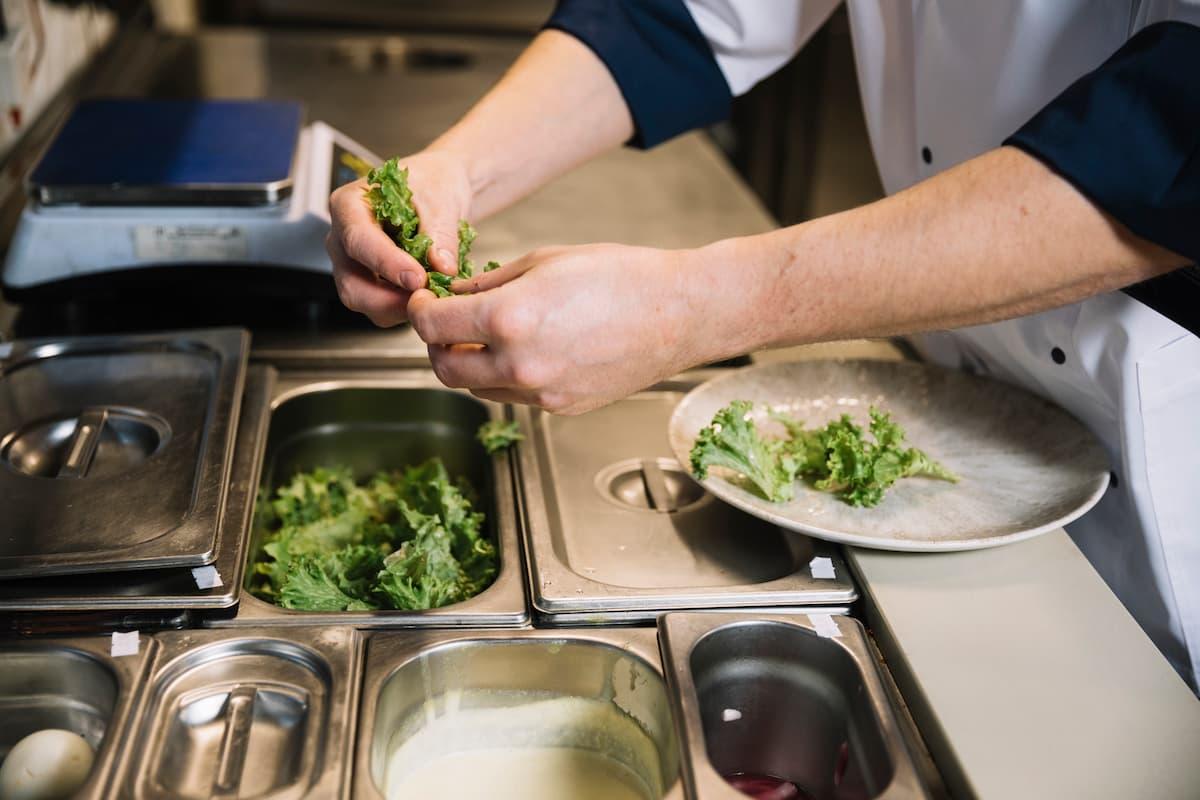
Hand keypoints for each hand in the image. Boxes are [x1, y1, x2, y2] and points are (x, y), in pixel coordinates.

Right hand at [327, 150, 472, 326]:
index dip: (386, 264)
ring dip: (398, 308)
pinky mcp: (368, 282)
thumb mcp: (440, 200)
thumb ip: (440, 234)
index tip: (418, 279)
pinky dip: (403, 309)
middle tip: (427, 298)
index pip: (358, 240)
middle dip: (388, 299)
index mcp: (349, 205)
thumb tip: (443, 269)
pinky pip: (379, 307)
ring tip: (432, 296)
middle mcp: (342, 238)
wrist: (439, 192)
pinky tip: (427, 297)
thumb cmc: (431, 185)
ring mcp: (352, 264)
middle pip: (351, 283)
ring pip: (363, 301)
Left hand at [406, 243, 707, 413]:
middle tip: (445, 322)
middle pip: (444, 368)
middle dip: (435, 344)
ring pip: (476, 389)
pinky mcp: (561, 408)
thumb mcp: (545, 260)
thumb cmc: (622, 276)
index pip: (432, 325)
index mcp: (509, 319)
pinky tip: (524, 350)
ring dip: (468, 364)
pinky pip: (514, 397)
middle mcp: (520, 365)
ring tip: (484, 335)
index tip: (425, 300)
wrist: (679, 314)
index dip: (419, 309)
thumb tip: (456, 296)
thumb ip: (490, 283)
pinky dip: (504, 377)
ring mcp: (541, 393)